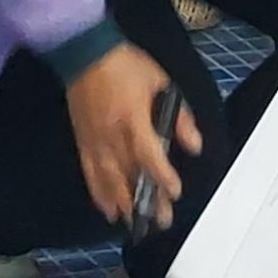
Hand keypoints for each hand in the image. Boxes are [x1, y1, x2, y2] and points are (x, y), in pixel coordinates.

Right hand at [66, 40, 197, 227]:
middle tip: (159, 220)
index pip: (148, 155)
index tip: (174, 191)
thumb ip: (179, 116)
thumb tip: (194, 145)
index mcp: (133, 119)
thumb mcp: (160, 82)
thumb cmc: (125, 65)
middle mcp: (112, 135)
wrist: (85, 53)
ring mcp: (95, 141)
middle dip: (146, 200)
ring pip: (109, 180)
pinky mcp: (83, 142)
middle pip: (130, 174)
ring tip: (135, 224)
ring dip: (123, 204)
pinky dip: (99, 194)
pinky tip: (108, 210)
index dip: (162, 176)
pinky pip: (90, 174)